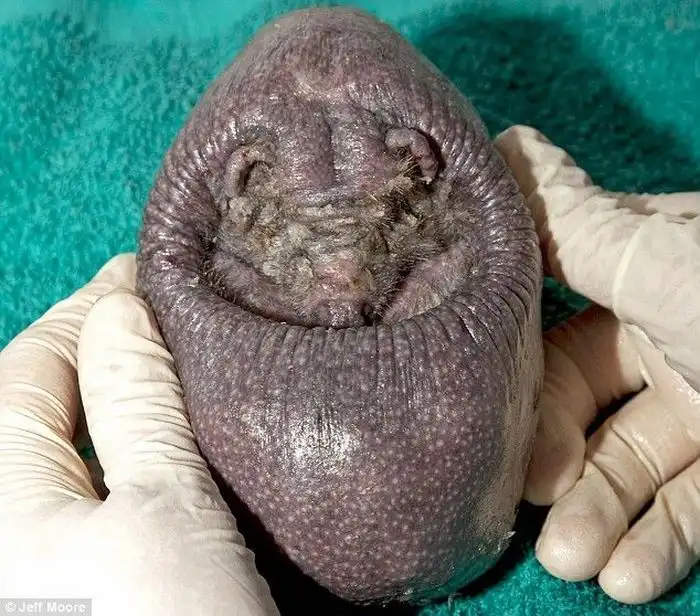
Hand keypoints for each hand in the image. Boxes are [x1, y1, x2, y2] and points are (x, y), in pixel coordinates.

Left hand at [0, 254, 279, 615]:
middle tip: (151, 308)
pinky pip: (60, 486)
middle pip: (29, 403)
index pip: (30, 368)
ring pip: (45, 443)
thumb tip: (123, 308)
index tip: (139, 273)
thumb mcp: (167, 512)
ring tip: (150, 354)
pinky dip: (101, 443)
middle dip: (89, 346)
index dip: (88, 310)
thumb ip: (136, 401)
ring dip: (97, 392)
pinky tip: (141, 431)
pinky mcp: (50, 572)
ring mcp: (20, 554)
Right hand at [495, 125, 699, 603]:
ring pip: (633, 463)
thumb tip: (505, 144)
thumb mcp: (667, 263)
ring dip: (598, 514)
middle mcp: (669, 337)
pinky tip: (625, 575)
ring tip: (572, 561)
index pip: (557, 330)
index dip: (527, 383)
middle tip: (536, 506)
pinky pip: (692, 508)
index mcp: (648, 276)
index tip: (502, 433)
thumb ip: (575, 224)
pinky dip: (657, 542)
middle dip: (559, 461)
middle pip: (586, 406)